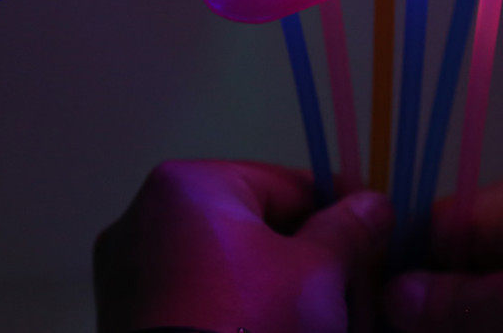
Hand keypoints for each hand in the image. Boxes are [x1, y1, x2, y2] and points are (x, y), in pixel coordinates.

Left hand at [94, 160, 392, 332]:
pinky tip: (273, 329)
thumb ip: (350, 229)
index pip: (287, 185)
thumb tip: (375, 204)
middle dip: (309, 256)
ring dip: (278, 286)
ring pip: (230, 265)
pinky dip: (239, 310)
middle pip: (258, 225)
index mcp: (188, 185)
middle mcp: (146, 218)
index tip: (374, 234)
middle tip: (352, 289)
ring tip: (324, 317)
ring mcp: (128, 275)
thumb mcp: (316, 274)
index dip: (338, 210)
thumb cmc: (251, 327)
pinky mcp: (127, 321)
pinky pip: (199, 299)